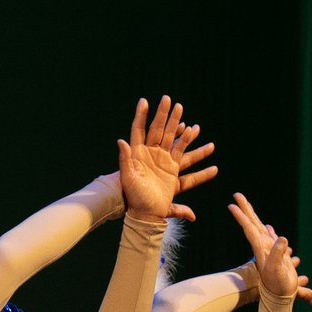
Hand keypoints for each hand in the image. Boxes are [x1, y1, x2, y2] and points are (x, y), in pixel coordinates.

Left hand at [115, 95, 217, 223]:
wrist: (147, 213)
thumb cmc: (134, 196)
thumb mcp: (128, 178)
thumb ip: (125, 159)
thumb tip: (120, 141)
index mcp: (137, 154)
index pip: (138, 130)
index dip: (141, 116)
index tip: (144, 101)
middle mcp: (149, 153)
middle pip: (156, 129)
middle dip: (162, 114)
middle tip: (168, 99)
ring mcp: (161, 159)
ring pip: (170, 136)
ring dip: (175, 122)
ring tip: (180, 107)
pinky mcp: (172, 168)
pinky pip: (180, 150)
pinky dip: (185, 139)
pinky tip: (191, 128)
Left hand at [228, 193, 311, 305]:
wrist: (281, 296)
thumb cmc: (278, 285)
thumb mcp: (278, 270)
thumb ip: (278, 254)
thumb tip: (281, 238)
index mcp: (260, 248)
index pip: (249, 228)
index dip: (241, 217)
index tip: (231, 205)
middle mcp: (262, 246)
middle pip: (252, 223)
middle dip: (245, 208)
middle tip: (237, 194)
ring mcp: (268, 249)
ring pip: (260, 228)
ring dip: (253, 215)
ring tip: (246, 204)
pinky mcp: (275, 254)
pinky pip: (271, 238)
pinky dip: (269, 231)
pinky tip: (268, 227)